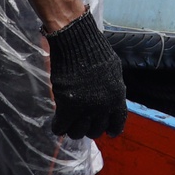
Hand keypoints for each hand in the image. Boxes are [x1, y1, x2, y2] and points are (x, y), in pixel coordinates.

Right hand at [44, 11, 127, 138]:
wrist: (76, 42)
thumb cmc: (94, 50)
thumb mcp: (113, 71)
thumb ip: (112, 89)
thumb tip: (109, 100)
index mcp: (117, 97)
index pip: (117, 122)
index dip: (112, 129)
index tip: (108, 133)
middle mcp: (103, 106)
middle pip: (96, 130)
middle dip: (90, 129)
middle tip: (83, 123)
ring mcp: (84, 108)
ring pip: (78, 132)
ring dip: (74, 130)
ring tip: (69, 124)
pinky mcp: (66, 106)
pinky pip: (61, 127)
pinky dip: (58, 128)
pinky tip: (57, 124)